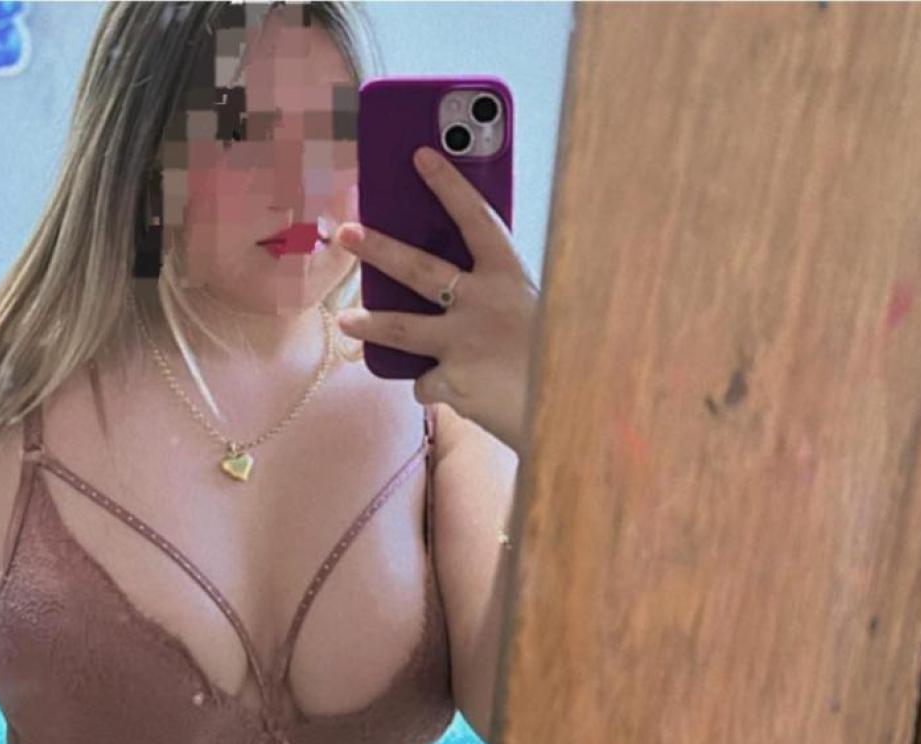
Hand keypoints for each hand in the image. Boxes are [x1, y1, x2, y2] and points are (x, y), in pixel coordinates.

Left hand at [333, 145, 539, 452]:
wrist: (574, 412)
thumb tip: (455, 301)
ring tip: (345, 320)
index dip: (447, 185)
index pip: (476, 218)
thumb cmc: (560, 365)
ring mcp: (463, 342)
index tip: (420, 156)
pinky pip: (428, 383)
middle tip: (347, 232)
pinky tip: (460, 394)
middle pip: (417, 268)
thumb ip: (500, 303)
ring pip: (402, 328)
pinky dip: (437, 388)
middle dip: (378, 247)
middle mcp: (482, 303)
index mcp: (511, 278)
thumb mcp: (537, 317)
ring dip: (370, 322)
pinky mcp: (452, 382)